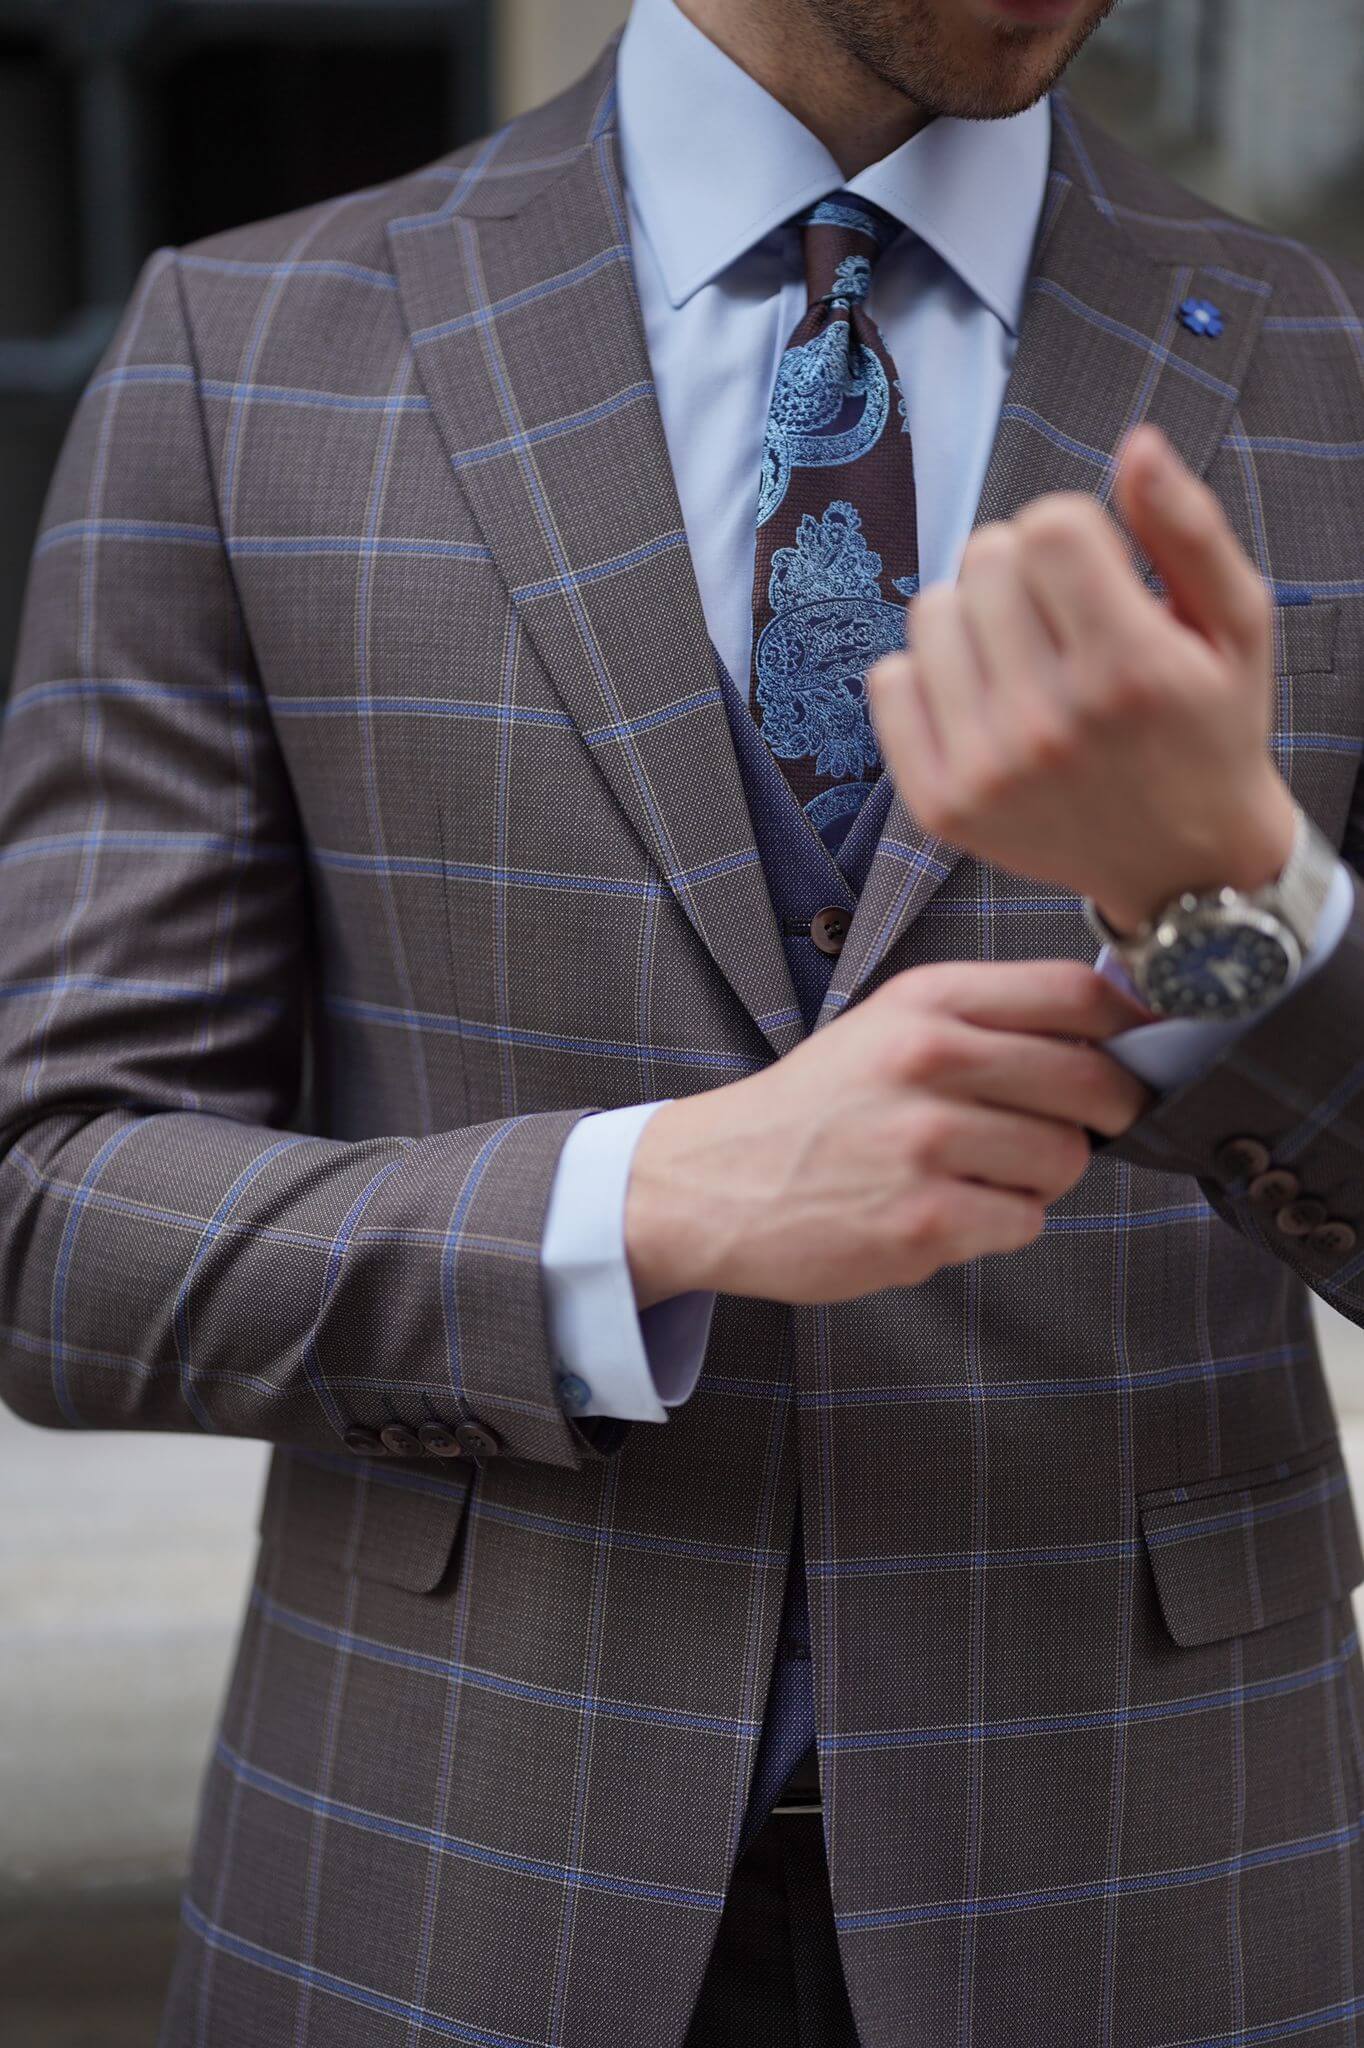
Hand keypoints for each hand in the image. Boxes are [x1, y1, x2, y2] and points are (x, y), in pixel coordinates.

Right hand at [624, 961, 1150, 1308]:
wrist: (715, 1182)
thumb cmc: (818, 1107)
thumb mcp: (889, 1027)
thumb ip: (987, 1021)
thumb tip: (1114, 1035)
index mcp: (925, 1002)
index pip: (1075, 993)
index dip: (1129, 1025)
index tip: (1136, 1048)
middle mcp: (927, 1061)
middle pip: (1092, 1083)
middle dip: (1102, 1115)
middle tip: (1070, 1127)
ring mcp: (925, 1143)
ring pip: (1065, 1161)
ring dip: (1037, 1177)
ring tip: (971, 1172)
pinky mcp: (923, 1219)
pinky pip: (1024, 1223)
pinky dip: (998, 1225)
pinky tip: (943, 1210)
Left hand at [866, 425, 1295, 936]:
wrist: (1181, 862)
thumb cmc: (1209, 728)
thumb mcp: (1236, 625)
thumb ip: (1189, 529)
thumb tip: (1137, 445)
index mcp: (1130, 672)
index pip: (1047, 525)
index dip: (1075, 533)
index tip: (1100, 574)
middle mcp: (1051, 725)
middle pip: (985, 558)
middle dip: (1025, 572)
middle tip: (1065, 624)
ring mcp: (987, 771)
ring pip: (930, 610)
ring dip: (974, 619)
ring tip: (1026, 662)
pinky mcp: (940, 803)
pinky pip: (887, 680)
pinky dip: (928, 678)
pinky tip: (984, 704)